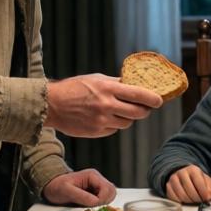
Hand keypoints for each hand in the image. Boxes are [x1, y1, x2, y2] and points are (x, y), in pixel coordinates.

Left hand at [42, 169, 116, 206]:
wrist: (51, 186)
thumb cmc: (56, 186)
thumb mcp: (66, 190)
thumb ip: (81, 195)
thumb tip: (95, 202)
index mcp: (92, 176)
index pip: (107, 188)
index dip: (102, 199)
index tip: (93, 205)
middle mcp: (97, 180)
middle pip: (112, 191)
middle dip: (104, 201)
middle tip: (93, 207)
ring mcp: (97, 186)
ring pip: (110, 195)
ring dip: (103, 203)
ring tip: (91, 207)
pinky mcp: (95, 192)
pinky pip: (104, 199)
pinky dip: (100, 204)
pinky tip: (90, 206)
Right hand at [45, 74, 162, 137]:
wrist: (52, 105)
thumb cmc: (74, 88)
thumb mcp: (96, 79)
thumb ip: (116, 83)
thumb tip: (135, 84)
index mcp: (108, 88)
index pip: (138, 94)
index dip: (152, 98)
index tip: (159, 100)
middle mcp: (106, 105)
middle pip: (138, 113)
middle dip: (145, 111)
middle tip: (145, 108)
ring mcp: (101, 121)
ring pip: (127, 123)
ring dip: (128, 118)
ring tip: (119, 110)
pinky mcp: (96, 132)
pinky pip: (114, 130)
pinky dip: (114, 124)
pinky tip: (105, 117)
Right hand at [165, 165, 210, 203]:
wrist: (184, 176)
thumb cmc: (197, 180)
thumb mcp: (206, 181)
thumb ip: (210, 188)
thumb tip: (208, 197)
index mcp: (193, 169)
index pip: (198, 182)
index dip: (203, 192)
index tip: (206, 198)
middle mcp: (182, 173)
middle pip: (190, 190)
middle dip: (197, 199)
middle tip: (200, 202)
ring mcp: (173, 179)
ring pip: (181, 195)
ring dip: (189, 202)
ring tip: (194, 202)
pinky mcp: (168, 186)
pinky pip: (174, 198)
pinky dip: (181, 202)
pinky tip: (185, 202)